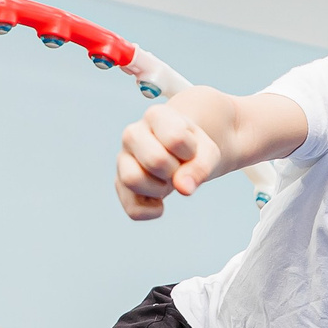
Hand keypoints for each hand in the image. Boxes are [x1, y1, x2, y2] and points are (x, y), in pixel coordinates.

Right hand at [116, 103, 220, 219]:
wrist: (181, 154)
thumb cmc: (193, 149)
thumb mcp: (208, 152)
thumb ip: (202, 166)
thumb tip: (182, 188)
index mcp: (156, 116)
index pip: (176, 139)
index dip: (191, 153)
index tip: (191, 151)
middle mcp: (132, 134)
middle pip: (154, 160)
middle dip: (175, 171)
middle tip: (178, 168)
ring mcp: (123, 159)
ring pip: (132, 179)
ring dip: (159, 189)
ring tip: (167, 182)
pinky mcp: (120, 185)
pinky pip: (133, 208)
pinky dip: (153, 211)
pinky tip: (160, 200)